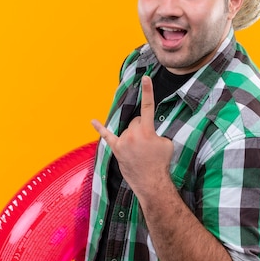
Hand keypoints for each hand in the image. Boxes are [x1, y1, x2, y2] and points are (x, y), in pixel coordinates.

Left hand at [91, 76, 173, 198]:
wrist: (152, 182)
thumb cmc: (161, 163)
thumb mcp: (166, 143)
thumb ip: (157, 133)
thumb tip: (150, 132)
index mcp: (147, 131)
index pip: (148, 106)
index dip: (148, 91)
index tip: (145, 78)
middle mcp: (133, 134)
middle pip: (135, 121)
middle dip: (141, 128)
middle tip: (148, 144)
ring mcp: (123, 142)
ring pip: (127, 130)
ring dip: (133, 137)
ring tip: (140, 152)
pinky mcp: (117, 149)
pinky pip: (107, 136)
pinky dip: (100, 128)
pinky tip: (93, 121)